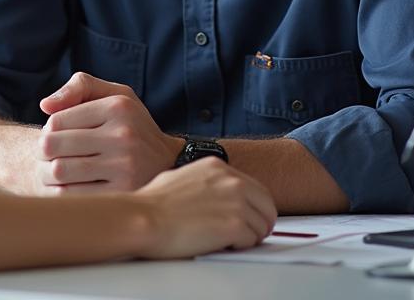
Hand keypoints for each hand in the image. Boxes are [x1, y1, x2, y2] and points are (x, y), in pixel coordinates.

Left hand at [33, 71, 182, 192]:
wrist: (168, 159)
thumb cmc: (130, 123)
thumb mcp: (114, 94)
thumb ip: (80, 87)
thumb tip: (45, 105)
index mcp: (117, 107)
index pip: (57, 120)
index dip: (47, 129)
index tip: (53, 135)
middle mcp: (123, 134)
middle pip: (54, 145)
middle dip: (43, 151)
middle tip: (46, 155)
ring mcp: (125, 166)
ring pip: (61, 170)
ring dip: (49, 172)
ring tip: (54, 170)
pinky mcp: (124, 193)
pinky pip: (75, 195)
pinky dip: (63, 191)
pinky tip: (69, 185)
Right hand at [134, 158, 277, 258]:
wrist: (145, 218)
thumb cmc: (155, 202)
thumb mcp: (184, 176)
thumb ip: (206, 183)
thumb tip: (213, 195)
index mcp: (218, 167)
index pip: (257, 189)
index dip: (256, 208)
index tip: (251, 219)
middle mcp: (231, 181)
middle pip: (268, 207)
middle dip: (260, 223)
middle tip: (249, 236)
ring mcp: (235, 202)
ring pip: (262, 227)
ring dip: (248, 237)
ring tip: (226, 240)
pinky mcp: (234, 225)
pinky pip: (251, 241)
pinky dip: (240, 247)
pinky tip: (221, 244)